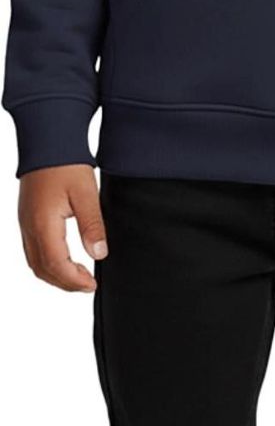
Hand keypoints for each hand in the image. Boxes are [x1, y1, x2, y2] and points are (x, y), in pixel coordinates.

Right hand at [18, 164, 107, 291]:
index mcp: (43, 223)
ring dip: (55, 275)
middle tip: (88, 284)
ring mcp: (25, 223)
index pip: (56, 265)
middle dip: (65, 283)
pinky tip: (65, 259)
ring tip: (79, 276)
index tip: (92, 284)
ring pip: (35, 262)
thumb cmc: (66, 164)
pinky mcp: (27, 218)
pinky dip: (48, 263)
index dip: (74, 280)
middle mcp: (29, 227)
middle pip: (42, 269)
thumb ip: (92, 225)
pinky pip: (32, 250)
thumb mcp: (86, 193)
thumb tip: (98, 254)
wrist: (47, 141)